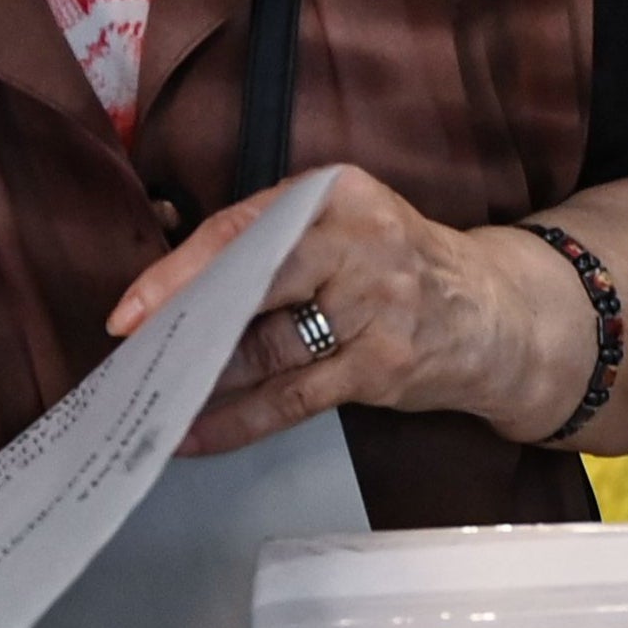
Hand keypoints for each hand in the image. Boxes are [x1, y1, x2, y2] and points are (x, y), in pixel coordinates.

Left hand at [105, 166, 597, 459]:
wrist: (497, 315)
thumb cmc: (399, 268)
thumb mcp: (346, 227)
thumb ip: (274, 241)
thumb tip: (170, 287)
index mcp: (337, 194)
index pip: (242, 227)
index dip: (178, 270)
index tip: (129, 310)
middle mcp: (359, 242)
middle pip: (251, 282)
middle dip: (184, 323)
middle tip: (132, 357)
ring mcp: (376, 307)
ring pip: (266, 348)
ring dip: (203, 379)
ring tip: (151, 399)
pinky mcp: (383, 366)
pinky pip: (292, 398)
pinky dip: (239, 420)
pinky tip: (196, 433)